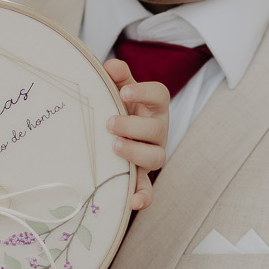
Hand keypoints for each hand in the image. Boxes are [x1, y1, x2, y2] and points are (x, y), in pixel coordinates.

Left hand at [103, 59, 169, 210]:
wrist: (115, 132)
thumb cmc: (119, 108)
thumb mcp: (119, 90)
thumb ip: (117, 77)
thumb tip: (110, 66)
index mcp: (154, 107)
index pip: (159, 95)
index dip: (143, 92)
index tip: (123, 91)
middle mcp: (158, 131)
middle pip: (156, 128)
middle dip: (133, 126)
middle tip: (109, 123)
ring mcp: (152, 154)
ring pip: (156, 157)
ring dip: (136, 152)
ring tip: (113, 147)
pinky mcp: (142, 176)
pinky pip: (148, 189)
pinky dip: (143, 196)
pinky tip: (132, 201)